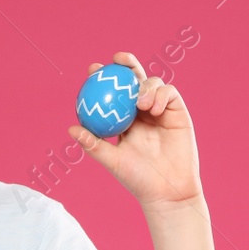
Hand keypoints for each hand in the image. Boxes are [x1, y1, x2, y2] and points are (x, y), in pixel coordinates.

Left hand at [69, 51, 202, 210]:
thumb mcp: (113, 160)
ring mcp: (160, 110)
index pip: (112, 92)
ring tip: (140, 104)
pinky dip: (161, 95)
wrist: (168, 190)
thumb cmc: (138, 179)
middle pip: (134, 79)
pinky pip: (169, 93)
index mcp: (124, 119)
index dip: (103, 77)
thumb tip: (71, 129)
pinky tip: (153, 108)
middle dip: (127, 63)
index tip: (93, 69)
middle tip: (117, 59)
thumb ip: (94, 144)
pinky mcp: (177, 112)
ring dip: (145, 86)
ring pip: (152, 83)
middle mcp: (142, 111)